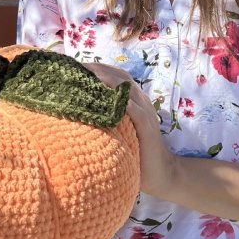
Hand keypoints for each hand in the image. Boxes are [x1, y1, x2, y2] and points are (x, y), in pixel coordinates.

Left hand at [82, 62, 176, 197]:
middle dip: (99, 69)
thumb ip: (107, 117)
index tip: (77, 66)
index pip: (117, 76)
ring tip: (89, 74)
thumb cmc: (136, 153)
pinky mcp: (146, 126)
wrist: (161, 173)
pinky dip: (120, 101)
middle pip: (120, 77)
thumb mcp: (120, 129)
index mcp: (134, 100)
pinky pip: (134, 109)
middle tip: (77, 66)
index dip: (99, 68)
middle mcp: (141, 102)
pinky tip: (105, 96)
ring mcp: (145, 113)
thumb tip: (79, 110)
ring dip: (107, 79)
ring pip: (126, 88)